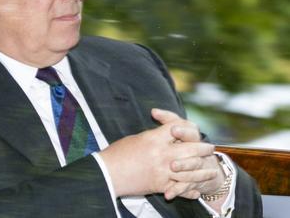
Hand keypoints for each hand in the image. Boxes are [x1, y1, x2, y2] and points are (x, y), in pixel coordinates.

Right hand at [99, 109, 215, 196]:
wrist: (107, 174)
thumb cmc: (117, 154)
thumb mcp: (136, 139)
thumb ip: (154, 137)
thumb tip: (166, 136)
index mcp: (154, 139)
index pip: (179, 128)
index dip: (188, 127)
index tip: (194, 130)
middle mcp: (162, 154)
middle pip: (192, 148)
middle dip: (204, 148)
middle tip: (209, 148)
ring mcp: (163, 171)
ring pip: (191, 171)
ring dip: (203, 170)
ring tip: (211, 170)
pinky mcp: (160, 186)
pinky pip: (181, 188)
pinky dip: (190, 190)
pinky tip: (196, 190)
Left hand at [155, 109, 226, 199]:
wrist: (205, 167)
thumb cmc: (185, 144)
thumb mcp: (178, 129)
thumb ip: (167, 119)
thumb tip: (153, 111)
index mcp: (193, 136)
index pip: (191, 129)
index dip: (183, 129)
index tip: (173, 129)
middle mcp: (198, 150)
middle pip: (195, 148)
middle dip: (184, 150)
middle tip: (172, 150)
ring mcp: (198, 166)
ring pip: (194, 166)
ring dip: (184, 168)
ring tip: (172, 168)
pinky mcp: (195, 182)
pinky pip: (188, 186)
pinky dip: (178, 191)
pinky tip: (168, 194)